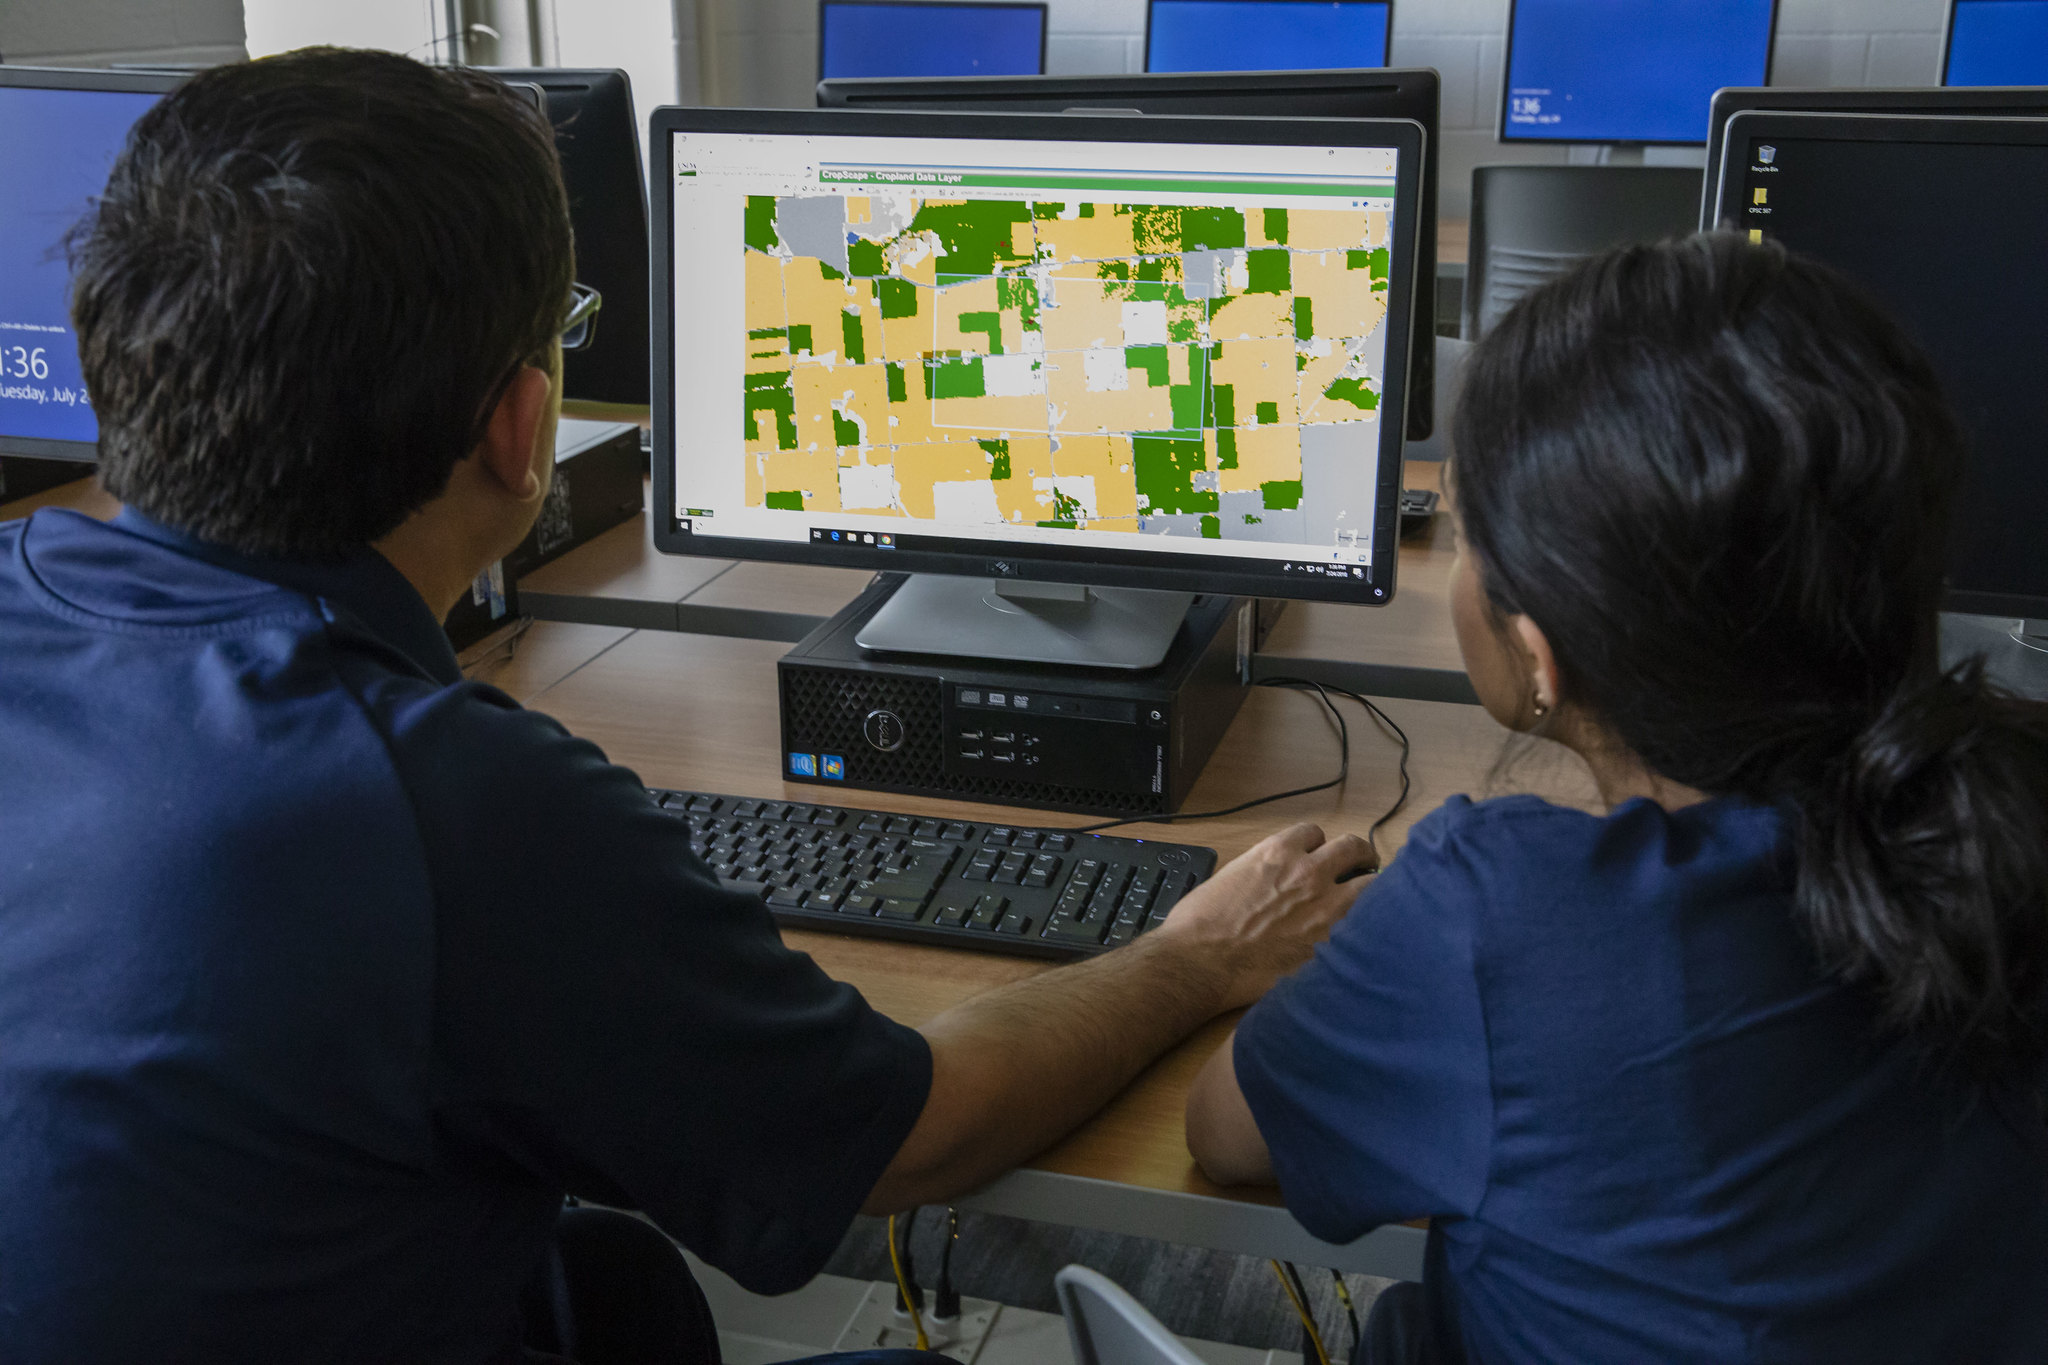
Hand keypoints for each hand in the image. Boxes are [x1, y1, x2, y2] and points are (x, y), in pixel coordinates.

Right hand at [1151, 822, 1372, 1010]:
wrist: (1200, 962)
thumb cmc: (1201, 923)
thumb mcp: (1232, 876)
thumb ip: (1264, 871)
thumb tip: (1279, 881)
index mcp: (1278, 851)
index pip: (1315, 832)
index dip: (1318, 844)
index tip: (1320, 855)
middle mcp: (1308, 871)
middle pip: (1353, 848)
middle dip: (1359, 856)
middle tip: (1363, 866)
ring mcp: (1326, 908)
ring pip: (1372, 884)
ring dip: (1373, 888)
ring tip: (1376, 898)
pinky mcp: (1331, 944)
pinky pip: (1365, 926)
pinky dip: (1367, 926)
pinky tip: (1365, 934)